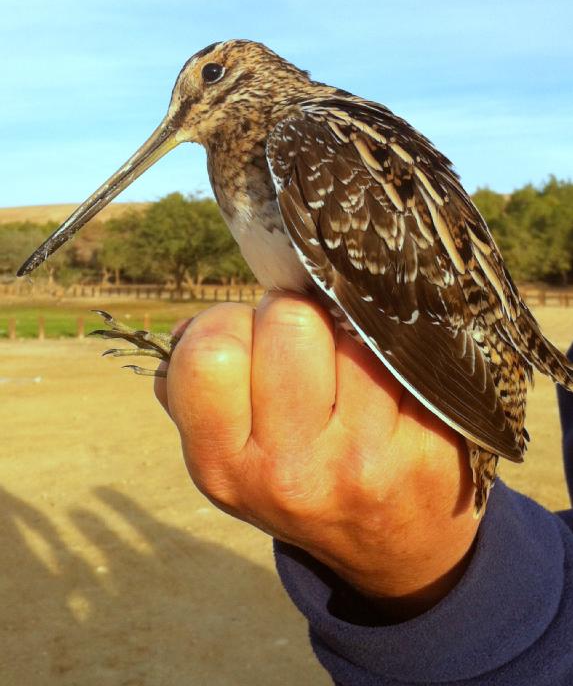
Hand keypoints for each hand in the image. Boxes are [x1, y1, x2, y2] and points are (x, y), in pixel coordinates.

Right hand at [154, 293, 478, 619]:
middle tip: (306, 344)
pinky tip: (394, 379)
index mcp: (225, 466)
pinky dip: (397, 350)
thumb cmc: (298, 480)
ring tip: (350, 363)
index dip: (230, 323)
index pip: (211, 352)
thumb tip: (188, 327)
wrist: (389, 549)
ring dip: (350, 331)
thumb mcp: (229, 455)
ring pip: (355, 329)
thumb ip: (198, 391)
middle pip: (291, 322)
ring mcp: (367, 459)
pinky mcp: (428, 446)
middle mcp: (293, 470)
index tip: (249, 338)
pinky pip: (408, 351)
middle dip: (295, 315)